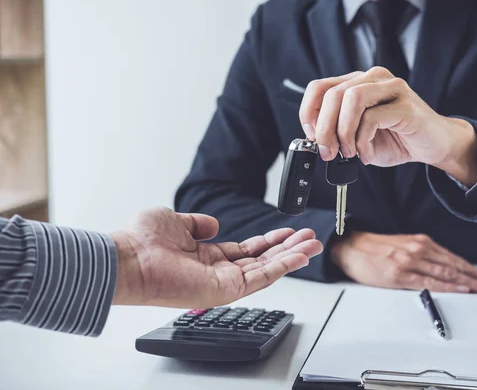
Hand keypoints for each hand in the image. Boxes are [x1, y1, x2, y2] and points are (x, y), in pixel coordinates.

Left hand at [110, 207, 322, 307]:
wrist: (128, 258)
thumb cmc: (142, 241)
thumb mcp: (176, 221)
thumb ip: (198, 223)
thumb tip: (213, 224)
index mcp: (207, 256)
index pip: (247, 251)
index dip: (269, 241)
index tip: (288, 231)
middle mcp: (218, 271)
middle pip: (262, 261)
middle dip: (288, 249)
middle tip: (311, 238)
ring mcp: (222, 283)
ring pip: (267, 270)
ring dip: (292, 257)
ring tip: (313, 245)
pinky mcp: (225, 290)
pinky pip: (261, 278)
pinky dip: (283, 267)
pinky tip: (299, 256)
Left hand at [299, 67, 476, 185]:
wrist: (433, 145)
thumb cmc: (396, 138)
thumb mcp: (356, 137)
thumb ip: (336, 132)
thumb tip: (315, 139)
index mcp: (357, 83)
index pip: (319, 87)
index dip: (309, 113)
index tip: (312, 137)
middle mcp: (373, 79)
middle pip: (333, 95)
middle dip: (324, 129)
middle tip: (328, 153)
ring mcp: (391, 87)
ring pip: (351, 99)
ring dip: (343, 132)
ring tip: (349, 152)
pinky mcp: (406, 104)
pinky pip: (373, 118)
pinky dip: (363, 141)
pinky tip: (367, 154)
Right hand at [330, 231, 476, 293]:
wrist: (350, 247)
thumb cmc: (374, 249)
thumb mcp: (403, 246)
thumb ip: (423, 256)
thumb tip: (445, 271)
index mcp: (421, 243)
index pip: (455, 259)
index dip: (476, 270)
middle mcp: (419, 249)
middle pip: (456, 266)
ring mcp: (410, 261)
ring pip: (447, 273)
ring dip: (471, 282)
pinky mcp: (399, 274)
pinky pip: (428, 282)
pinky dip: (448, 286)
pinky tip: (460, 289)